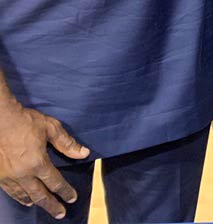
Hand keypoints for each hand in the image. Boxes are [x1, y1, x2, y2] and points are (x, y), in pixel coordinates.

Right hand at [0, 101, 89, 219]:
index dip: (65, 191)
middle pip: (40, 195)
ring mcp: (8, 176)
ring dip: (34, 202)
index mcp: (37, 163)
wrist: (0, 118)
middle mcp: (22, 174)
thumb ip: (67, 143)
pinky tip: (22, 199)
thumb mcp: (51, 128)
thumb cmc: (26, 121)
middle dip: (52, 205)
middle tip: (61, 213)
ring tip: (43, 206)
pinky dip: (18, 197)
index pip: (55, 182)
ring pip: (23, 195)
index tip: (72, 198)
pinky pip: (10, 191)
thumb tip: (83, 153)